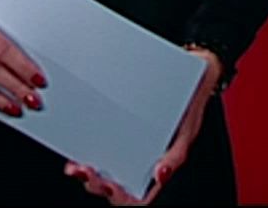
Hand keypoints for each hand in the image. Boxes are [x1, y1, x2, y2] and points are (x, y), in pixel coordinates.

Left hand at [65, 46, 223, 204]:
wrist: (191, 72)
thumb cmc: (188, 106)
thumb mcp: (186, 133)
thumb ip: (175, 156)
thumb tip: (161, 175)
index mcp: (155, 166)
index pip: (136, 195)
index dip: (121, 196)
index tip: (111, 185)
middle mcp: (136, 159)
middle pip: (112, 185)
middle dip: (95, 183)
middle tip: (85, 171)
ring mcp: (123, 145)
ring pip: (100, 170)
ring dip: (84, 172)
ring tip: (76, 166)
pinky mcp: (113, 126)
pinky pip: (95, 144)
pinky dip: (82, 149)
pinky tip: (76, 146)